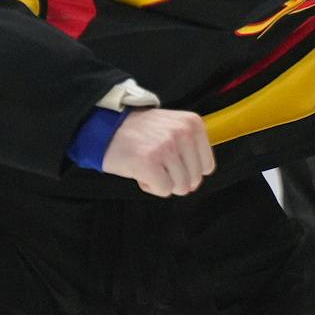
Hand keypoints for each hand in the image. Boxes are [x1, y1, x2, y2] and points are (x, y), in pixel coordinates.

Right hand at [101, 109, 216, 196]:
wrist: (107, 126)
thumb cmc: (139, 132)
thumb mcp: (173, 127)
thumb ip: (190, 149)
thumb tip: (196, 181)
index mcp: (192, 124)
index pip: (207, 166)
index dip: (187, 171)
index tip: (171, 161)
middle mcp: (183, 133)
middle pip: (194, 179)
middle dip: (174, 178)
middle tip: (156, 162)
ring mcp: (167, 148)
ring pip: (180, 187)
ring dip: (161, 182)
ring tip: (148, 164)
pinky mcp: (150, 163)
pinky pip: (163, 190)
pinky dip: (150, 186)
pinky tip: (140, 171)